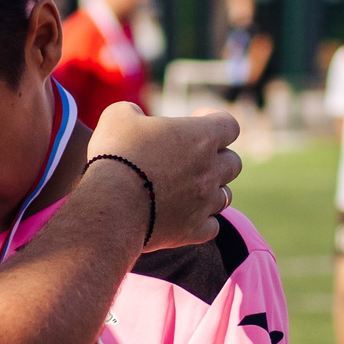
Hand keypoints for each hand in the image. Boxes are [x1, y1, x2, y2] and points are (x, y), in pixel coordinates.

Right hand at [89, 102, 241, 250]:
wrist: (109, 207)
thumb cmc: (115, 156)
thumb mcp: (117, 117)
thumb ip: (134, 112)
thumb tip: (135, 118)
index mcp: (201, 137)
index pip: (229, 125)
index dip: (214, 120)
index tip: (196, 120)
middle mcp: (210, 171)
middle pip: (233, 163)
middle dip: (217, 158)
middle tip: (192, 158)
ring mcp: (204, 203)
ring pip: (226, 196)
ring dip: (212, 190)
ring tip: (189, 188)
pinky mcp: (192, 231)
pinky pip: (211, 227)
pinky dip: (202, 222)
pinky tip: (185, 216)